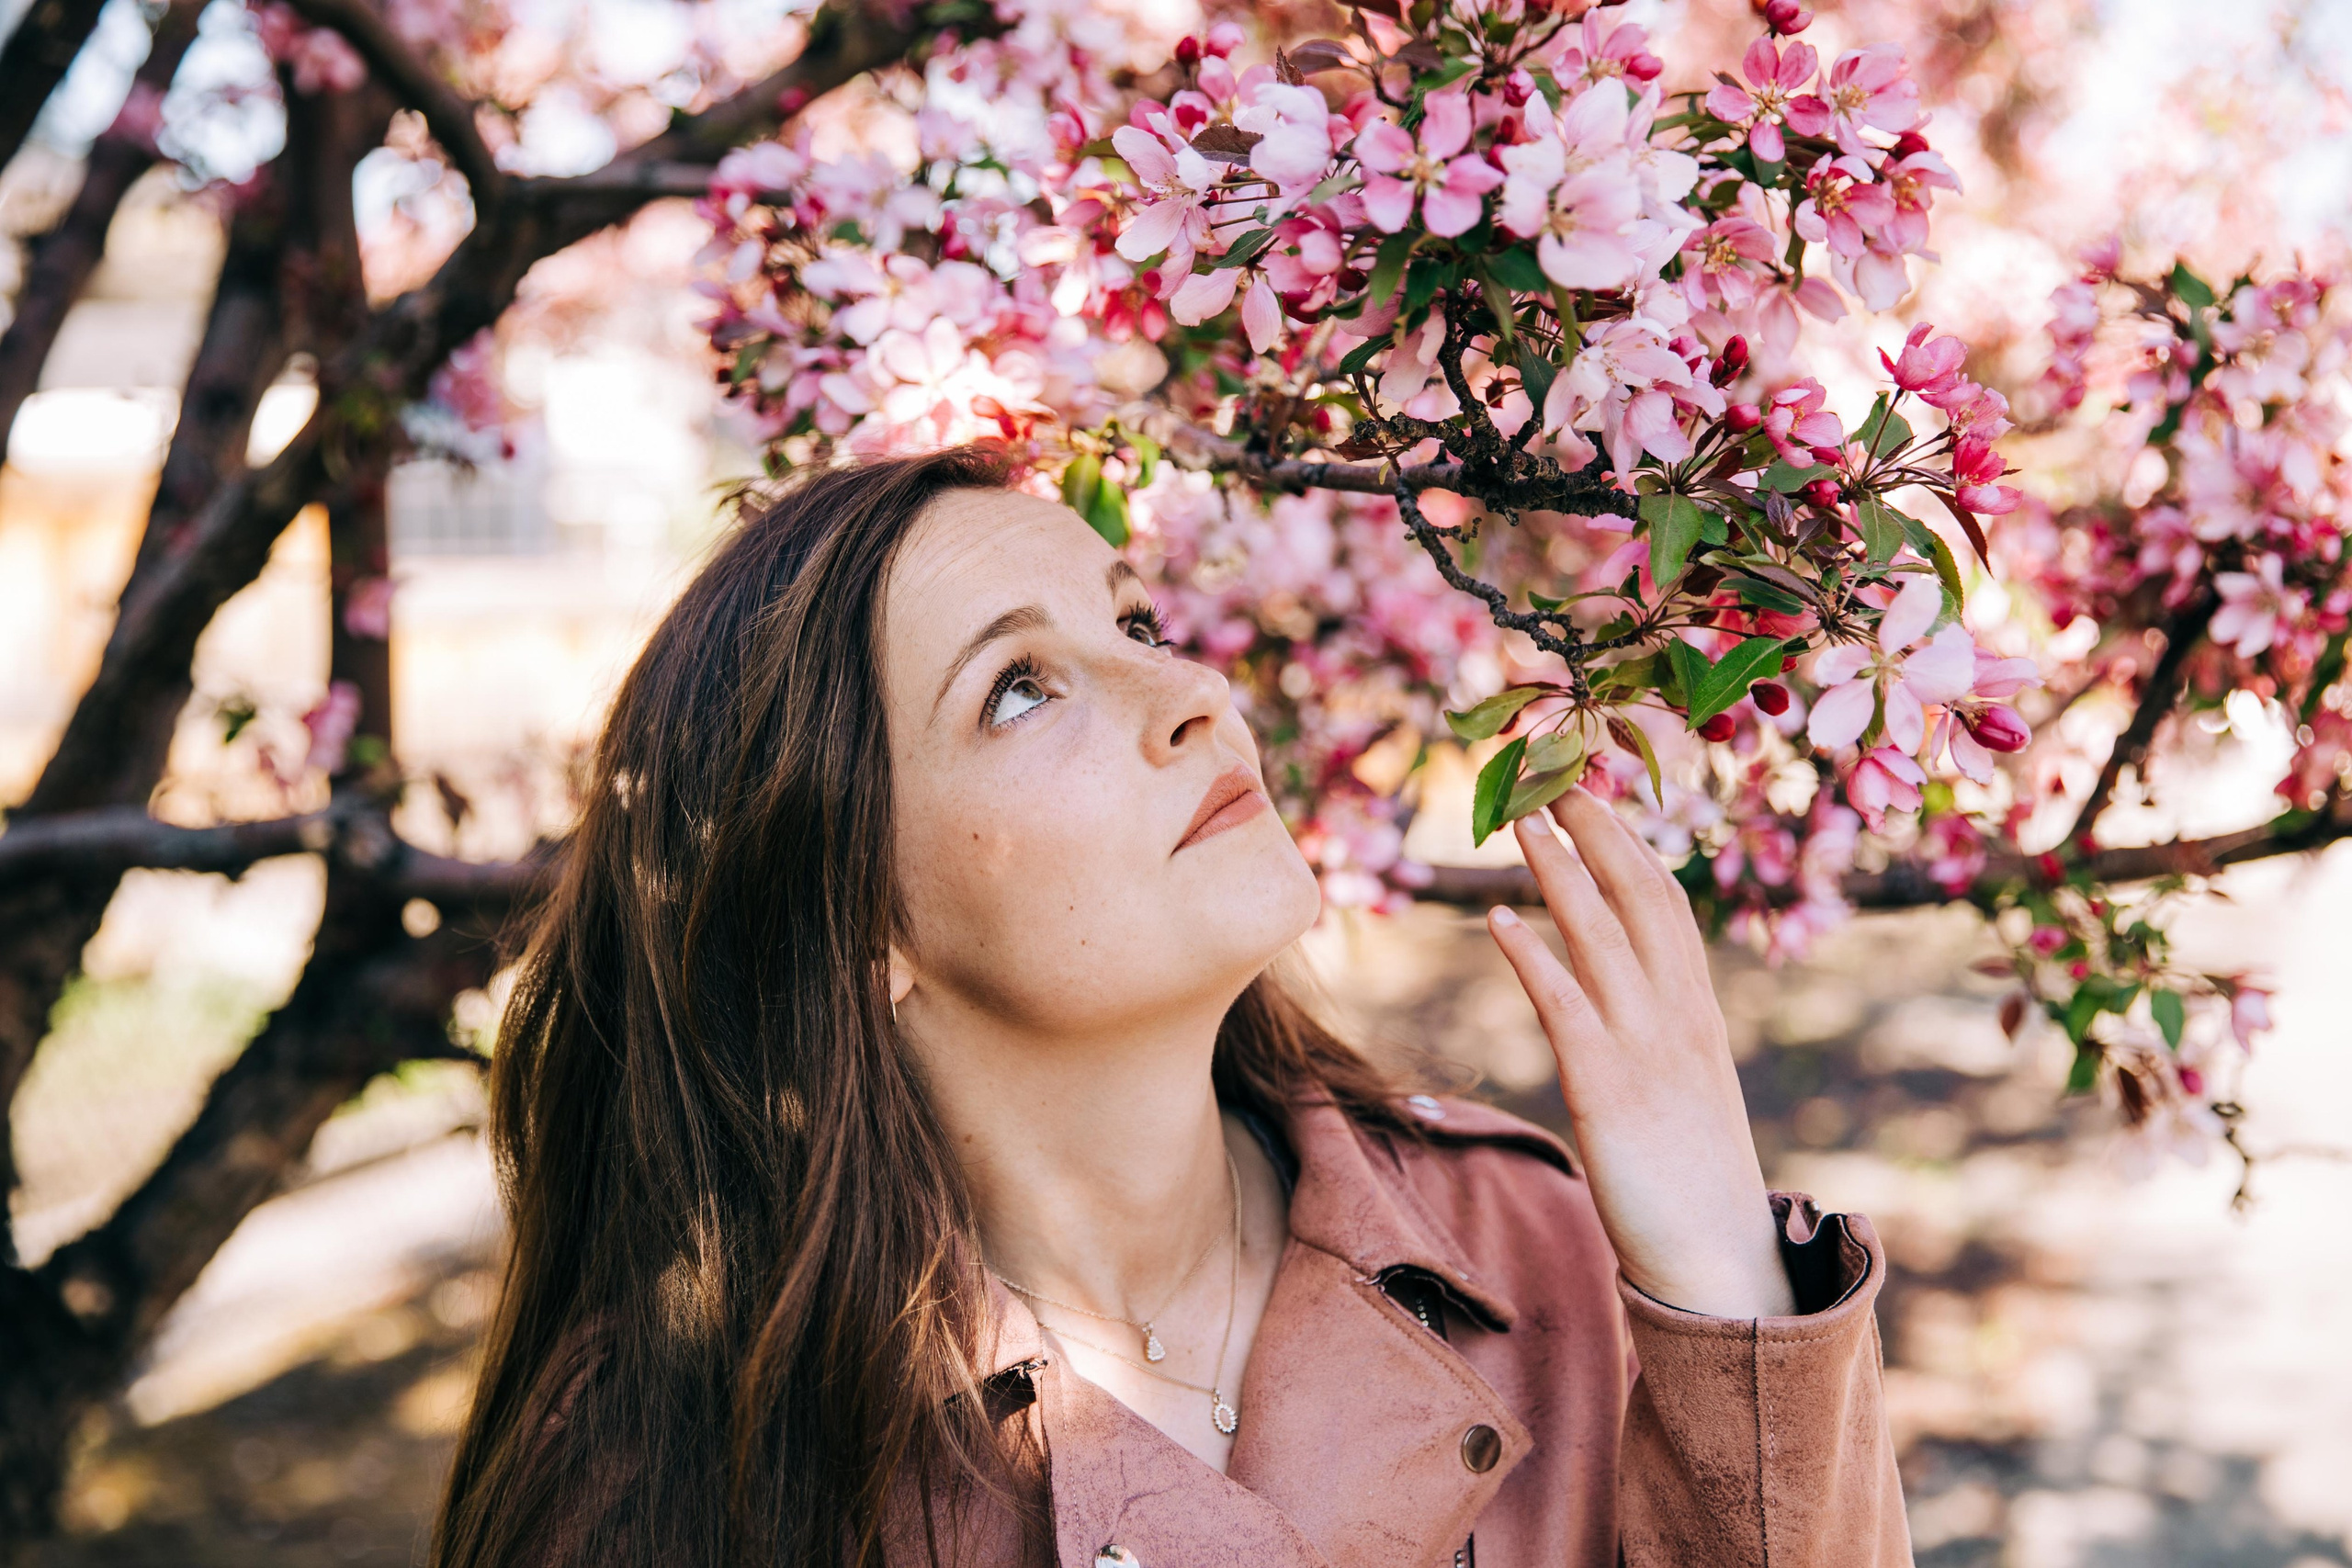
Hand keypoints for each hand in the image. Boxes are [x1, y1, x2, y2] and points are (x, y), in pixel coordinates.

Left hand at [1485, 785, 1795, 1318]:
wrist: (1720, 1263)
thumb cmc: (1693, 1182)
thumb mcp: (1684, 1091)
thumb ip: (1657, 1039)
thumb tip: (1620, 1006)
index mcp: (1696, 1014)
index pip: (1666, 906)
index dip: (1631, 845)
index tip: (1597, 796)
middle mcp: (1677, 1017)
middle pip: (1639, 900)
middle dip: (1598, 834)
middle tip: (1555, 776)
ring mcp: (1645, 1050)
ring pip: (1602, 937)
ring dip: (1560, 872)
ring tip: (1523, 822)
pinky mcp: (1608, 1090)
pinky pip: (1566, 1007)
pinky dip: (1532, 955)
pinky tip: (1500, 918)